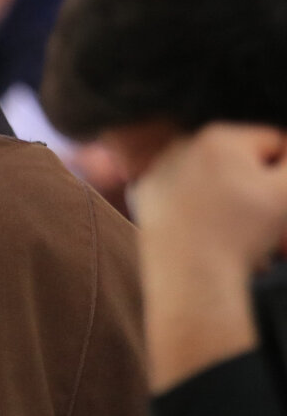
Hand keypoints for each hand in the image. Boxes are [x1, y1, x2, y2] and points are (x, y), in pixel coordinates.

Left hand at [129, 124, 286, 388]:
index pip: (271, 143)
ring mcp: (157, 172)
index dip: (285, 174)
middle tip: (274, 229)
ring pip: (210, 182)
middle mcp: (181, 147)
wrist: (191, 279)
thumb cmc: (242, 233)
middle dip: (259, 193)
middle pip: (237, 165)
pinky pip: (182, 198)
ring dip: (233, 204)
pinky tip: (213, 236)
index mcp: (219, 136)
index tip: (283, 203)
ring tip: (248, 238)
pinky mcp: (143, 199)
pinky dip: (199, 212)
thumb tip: (283, 160)